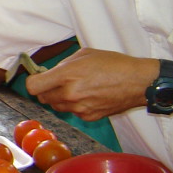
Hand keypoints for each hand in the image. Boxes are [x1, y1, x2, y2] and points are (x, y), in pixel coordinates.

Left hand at [25, 48, 156, 120]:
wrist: (139, 82)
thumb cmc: (114, 64)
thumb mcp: (84, 55)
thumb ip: (62, 65)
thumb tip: (48, 73)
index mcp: (67, 76)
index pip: (33, 86)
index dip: (33, 82)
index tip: (39, 78)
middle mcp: (70, 94)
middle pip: (42, 98)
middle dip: (47, 90)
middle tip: (58, 82)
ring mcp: (79, 108)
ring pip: (56, 106)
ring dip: (60, 98)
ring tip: (76, 87)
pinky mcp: (89, 117)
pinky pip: (72, 112)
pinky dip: (75, 105)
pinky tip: (89, 96)